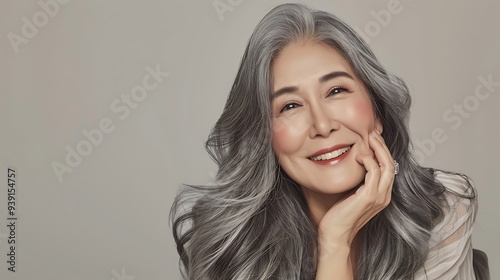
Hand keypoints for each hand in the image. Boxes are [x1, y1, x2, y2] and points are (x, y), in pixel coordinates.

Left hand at [317, 130, 394, 255]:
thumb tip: (354, 165)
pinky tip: (359, 156)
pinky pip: (374, 173)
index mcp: (382, 195)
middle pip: (391, 164)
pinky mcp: (367, 197)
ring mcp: (378, 197)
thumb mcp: (351, 194)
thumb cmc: (339, 215)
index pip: (389, 168)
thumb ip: (358, 182)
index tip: (374, 139)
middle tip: (373, 133)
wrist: (335, 235)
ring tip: (369, 138)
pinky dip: (368, 161)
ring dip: (378, 149)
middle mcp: (384, 196)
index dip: (383, 152)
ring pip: (386, 166)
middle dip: (383, 147)